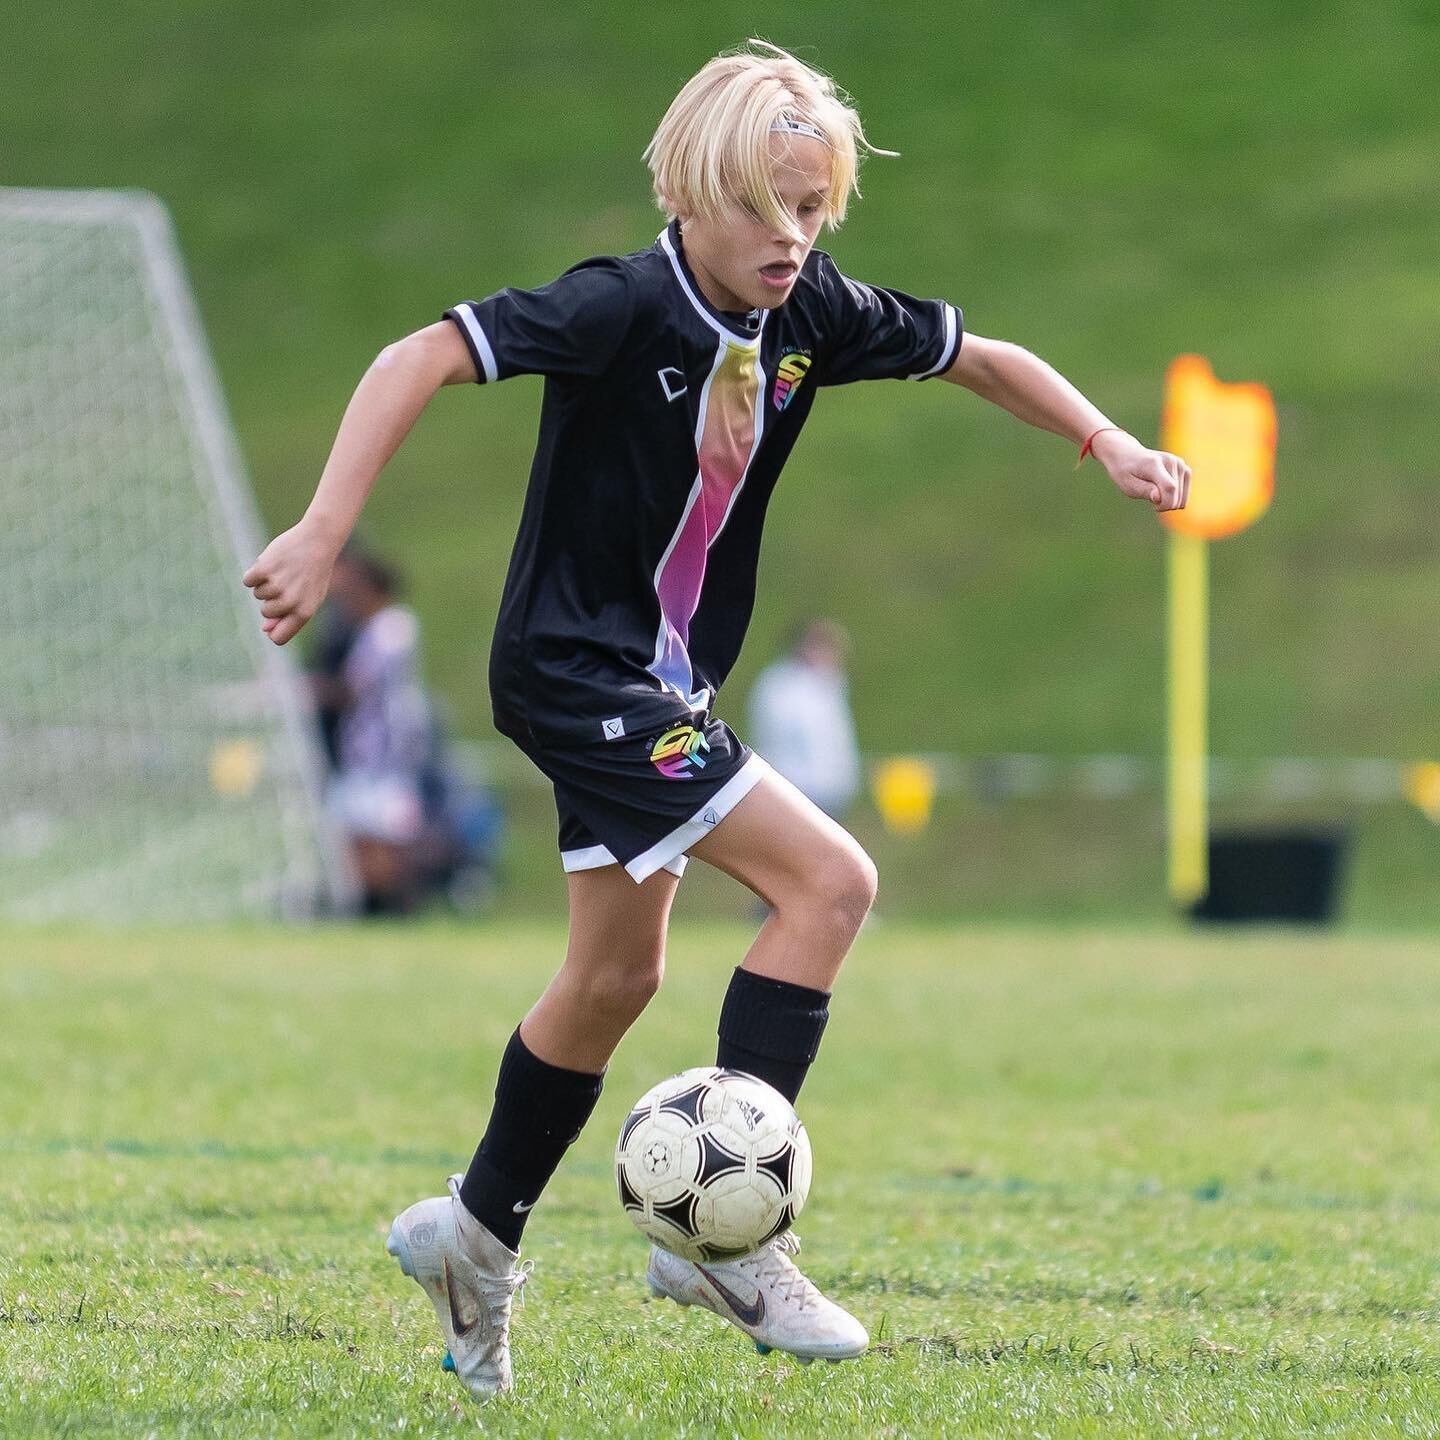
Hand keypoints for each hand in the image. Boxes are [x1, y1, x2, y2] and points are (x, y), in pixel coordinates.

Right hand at [242, 521, 339, 645]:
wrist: (318, 541)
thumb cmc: (315, 571)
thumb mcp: (310, 596)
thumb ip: (290, 616)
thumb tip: (265, 629)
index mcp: (304, 612)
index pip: (279, 638)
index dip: (273, 632)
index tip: (273, 622)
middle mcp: (290, 602)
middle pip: (265, 613)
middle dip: (271, 600)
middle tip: (288, 583)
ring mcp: (276, 585)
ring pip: (257, 594)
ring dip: (266, 583)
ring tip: (285, 571)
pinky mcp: (263, 569)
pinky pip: (248, 580)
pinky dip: (255, 573)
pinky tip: (271, 564)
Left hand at [1092, 430, 1190, 512]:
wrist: (1127, 454)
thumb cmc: (1126, 472)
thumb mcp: (1128, 484)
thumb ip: (1144, 491)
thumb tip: (1159, 498)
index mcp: (1154, 463)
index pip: (1170, 487)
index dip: (1165, 504)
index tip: (1154, 507)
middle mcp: (1171, 461)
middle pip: (1177, 495)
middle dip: (1164, 504)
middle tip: (1150, 496)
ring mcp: (1180, 464)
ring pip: (1182, 499)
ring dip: (1168, 501)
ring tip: (1154, 492)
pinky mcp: (1185, 469)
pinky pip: (1184, 496)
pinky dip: (1174, 499)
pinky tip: (1162, 491)